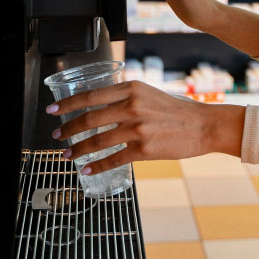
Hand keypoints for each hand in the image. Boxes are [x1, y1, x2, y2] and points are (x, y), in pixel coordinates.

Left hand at [46, 80, 245, 175]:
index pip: (91, 95)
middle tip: (57, 136)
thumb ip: (127, 97)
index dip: (68, 104)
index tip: (53, 110)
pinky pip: (114, 159)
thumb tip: (101, 106)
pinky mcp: (145, 149)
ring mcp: (138, 128)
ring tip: (68, 155)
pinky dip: (97, 165)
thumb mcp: (150, 93)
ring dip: (79, 150)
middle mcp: (132, 106)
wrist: (204, 125)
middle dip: (68, 129)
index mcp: (132, 88)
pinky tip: (88, 169)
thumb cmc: (178, 110)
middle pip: (89, 119)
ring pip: (98, 141)